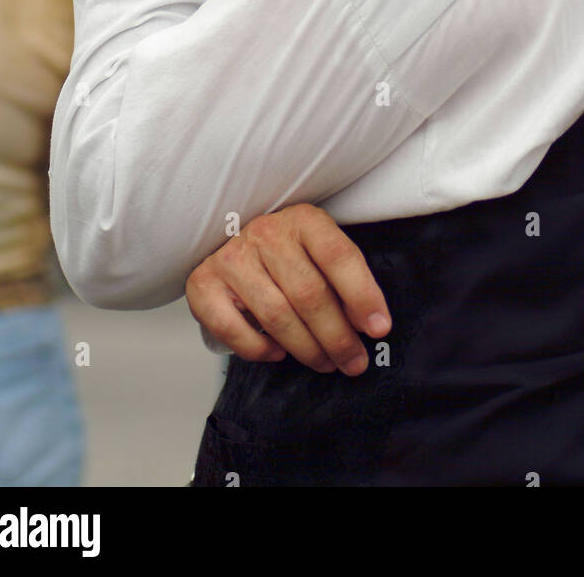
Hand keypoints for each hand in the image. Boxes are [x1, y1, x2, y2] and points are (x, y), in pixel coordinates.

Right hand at [185, 204, 390, 375]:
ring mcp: (231, 258)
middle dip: (337, 336)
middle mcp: (265, 233)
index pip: (337, 256)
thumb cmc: (286, 253)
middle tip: (354, 361)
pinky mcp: (203, 284)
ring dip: (306, 348)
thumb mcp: (320, 252)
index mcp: (302, 220)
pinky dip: (259, 349)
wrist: (232, 241)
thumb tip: (371, 324)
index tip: (380, 327)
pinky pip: (233, 329)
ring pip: (276, 315)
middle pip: (309, 293)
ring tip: (324, 362)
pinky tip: (279, 352)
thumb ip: (345, 281)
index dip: (362, 294)